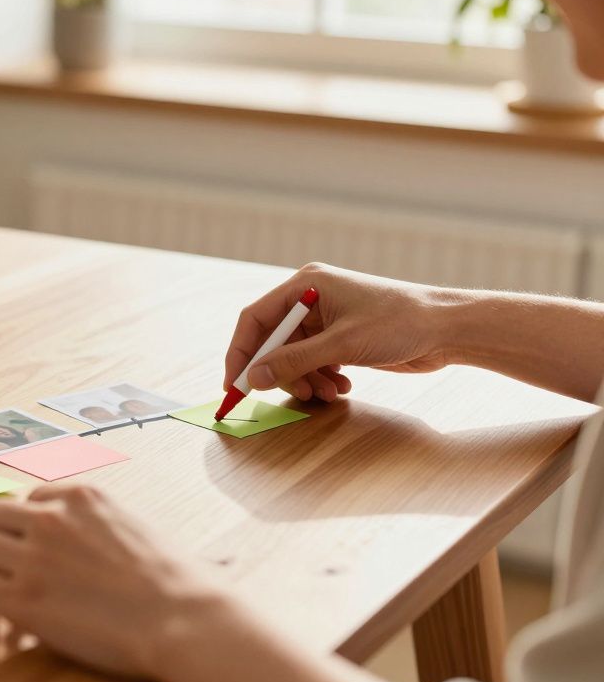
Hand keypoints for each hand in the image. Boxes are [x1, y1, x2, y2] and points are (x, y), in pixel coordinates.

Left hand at [0, 485, 222, 681]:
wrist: (185, 620)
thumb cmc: (187, 587)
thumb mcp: (158, 538)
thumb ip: (147, 540)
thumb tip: (220, 562)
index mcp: (83, 496)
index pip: (28, 499)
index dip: (27, 529)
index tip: (34, 552)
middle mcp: (51, 517)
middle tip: (4, 571)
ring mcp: (33, 556)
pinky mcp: (21, 599)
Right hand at [225, 263, 453, 401]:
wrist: (447, 329)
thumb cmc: (400, 323)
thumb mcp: (342, 344)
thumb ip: (295, 361)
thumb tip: (255, 377)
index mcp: (305, 286)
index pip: (255, 319)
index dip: (241, 353)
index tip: (234, 385)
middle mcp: (311, 300)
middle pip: (274, 341)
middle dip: (281, 372)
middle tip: (294, 395)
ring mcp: (326, 320)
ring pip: (294, 357)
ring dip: (305, 380)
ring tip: (329, 393)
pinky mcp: (341, 338)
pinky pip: (314, 363)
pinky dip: (322, 379)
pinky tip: (343, 387)